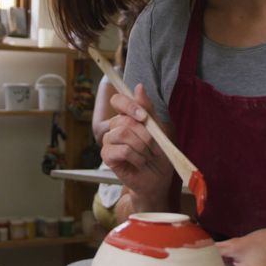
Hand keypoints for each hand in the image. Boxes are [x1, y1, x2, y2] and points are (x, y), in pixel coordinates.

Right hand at [101, 84, 172, 208]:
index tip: (144, 117)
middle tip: (154, 147)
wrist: (158, 179)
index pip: (118, 100)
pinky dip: (136, 157)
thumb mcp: (158, 129)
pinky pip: (121, 150)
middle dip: (145, 134)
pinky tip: (140, 163)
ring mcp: (108, 141)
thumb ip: (147, 109)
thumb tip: (138, 87)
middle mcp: (114, 127)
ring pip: (122, 133)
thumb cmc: (158, 154)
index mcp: (126, 117)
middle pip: (124, 119)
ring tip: (148, 156)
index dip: (129, 105)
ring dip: (142, 146)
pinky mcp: (107, 156)